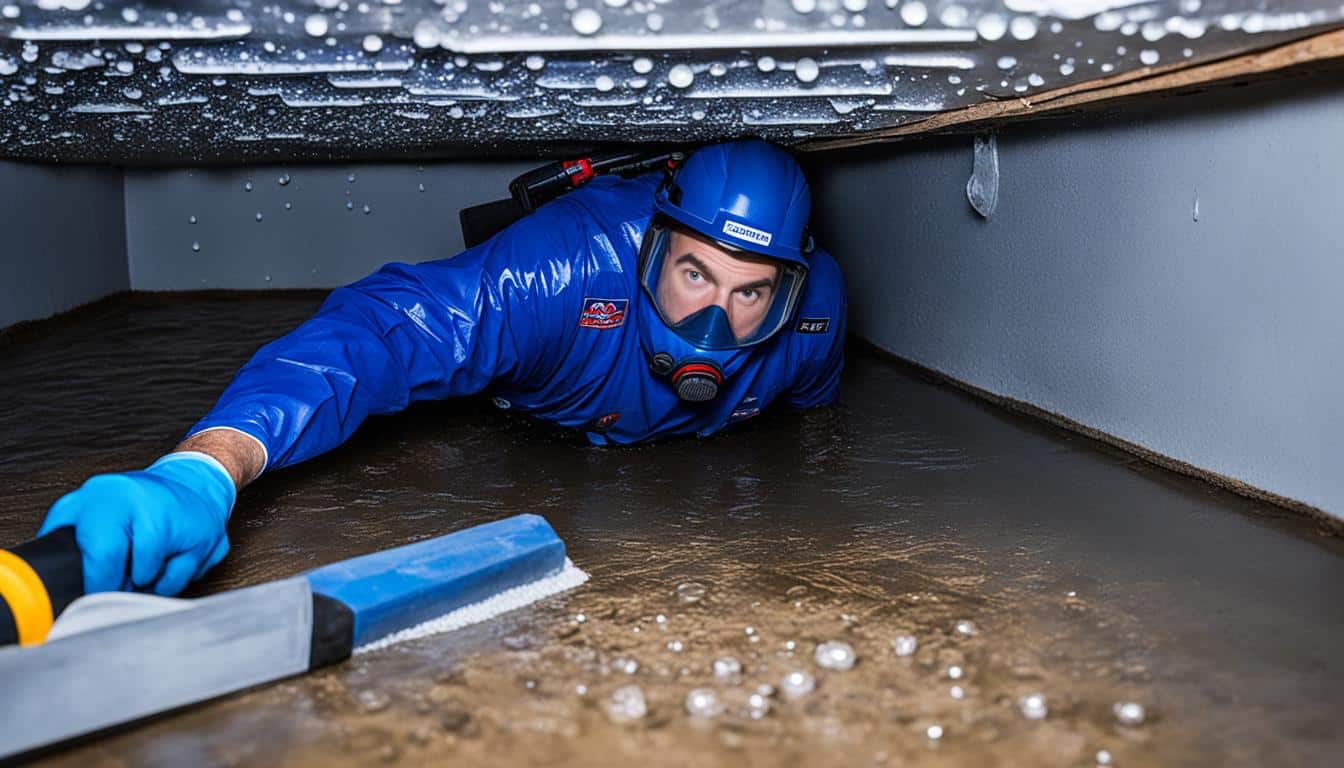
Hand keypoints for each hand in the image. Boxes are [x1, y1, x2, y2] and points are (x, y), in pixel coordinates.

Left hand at [38, 453, 236, 595]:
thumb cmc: (137, 501)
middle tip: (116, 582)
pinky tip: (169, 560)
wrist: (194, 480)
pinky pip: (182, 581)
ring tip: (144, 564)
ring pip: (157, 582)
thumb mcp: (88, 503)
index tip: (90, 591)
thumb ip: (62, 531)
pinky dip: (172, 579)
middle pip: (132, 574)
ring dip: (147, 584)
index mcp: (110, 497)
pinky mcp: (208, 539)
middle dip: (121, 588)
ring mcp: (183, 524)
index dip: (94, 583)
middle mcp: (149, 506)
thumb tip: (49, 569)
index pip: (100, 556)